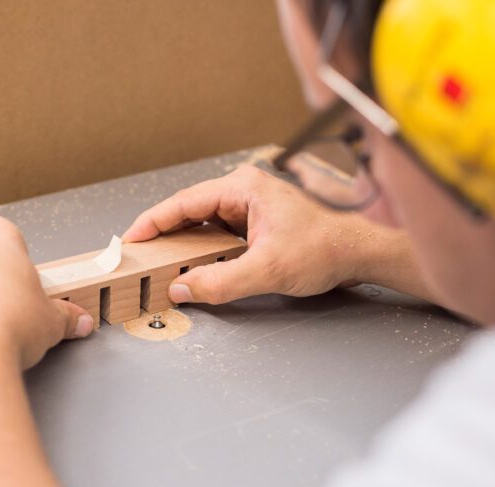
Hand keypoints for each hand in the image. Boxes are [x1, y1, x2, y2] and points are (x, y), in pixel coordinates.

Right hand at [123, 166, 402, 304]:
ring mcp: (252, 206)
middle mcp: (245, 191)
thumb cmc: (328, 247)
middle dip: (164, 236)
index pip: (183, 203)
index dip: (152, 223)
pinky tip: (193, 268)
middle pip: (190, 213)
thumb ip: (220, 283)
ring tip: (159, 265)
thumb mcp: (268, 271)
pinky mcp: (259, 223)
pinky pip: (220, 235)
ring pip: (204, 226)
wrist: (364, 250)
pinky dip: (204, 251)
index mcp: (244, 188)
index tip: (130, 240)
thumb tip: (183, 289)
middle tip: (138, 257)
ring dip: (184, 247)